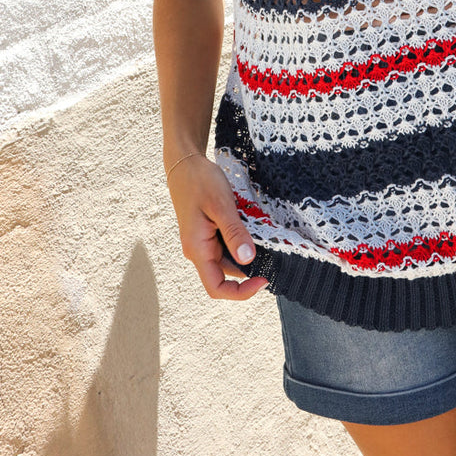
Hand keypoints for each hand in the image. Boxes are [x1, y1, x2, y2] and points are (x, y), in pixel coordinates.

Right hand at [165, 153, 268, 300]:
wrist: (184, 163)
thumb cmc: (199, 181)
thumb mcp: (221, 205)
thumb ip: (234, 233)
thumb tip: (248, 259)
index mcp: (197, 249)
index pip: (216, 287)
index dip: (240, 292)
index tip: (263, 279)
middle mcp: (197, 250)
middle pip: (225, 274)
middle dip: (248, 268)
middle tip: (271, 252)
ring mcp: (201, 242)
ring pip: (227, 259)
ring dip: (245, 252)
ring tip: (261, 235)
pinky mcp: (207, 233)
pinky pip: (226, 245)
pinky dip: (240, 241)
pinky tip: (251, 226)